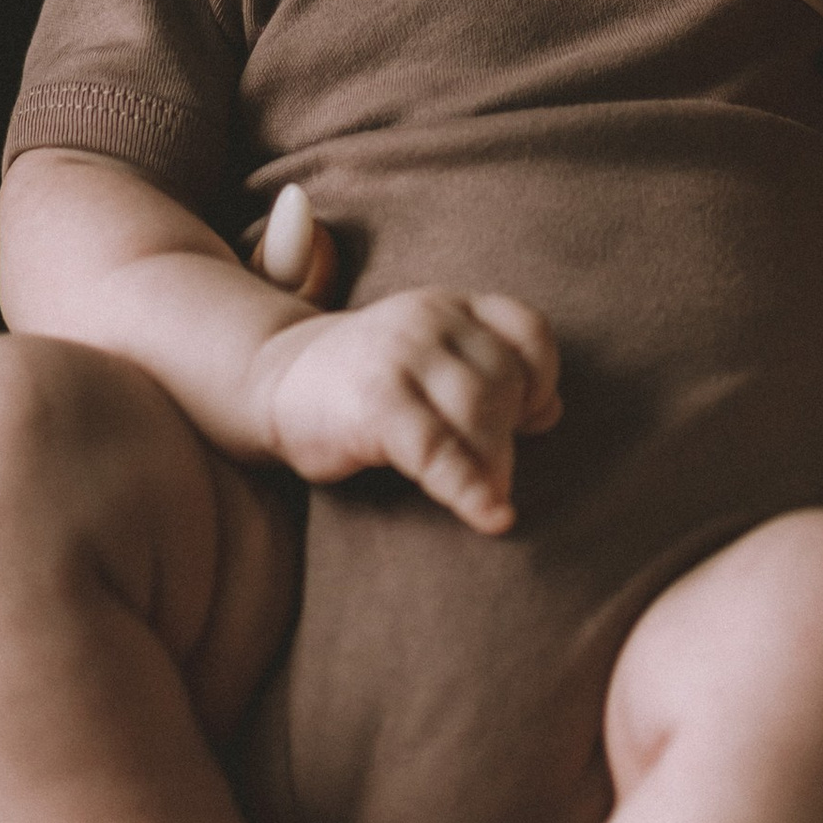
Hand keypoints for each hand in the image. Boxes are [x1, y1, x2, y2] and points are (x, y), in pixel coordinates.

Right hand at [252, 290, 562, 534]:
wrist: (270, 381)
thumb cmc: (362, 383)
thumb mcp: (430, 362)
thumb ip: (486, 373)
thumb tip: (552, 411)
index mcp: (450, 305)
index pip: (527, 331)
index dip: (542, 379)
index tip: (532, 418)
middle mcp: (429, 318)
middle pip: (506, 381)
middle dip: (508, 437)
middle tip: (493, 475)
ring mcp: (401, 354)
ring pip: (480, 414)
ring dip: (493, 466)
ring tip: (483, 496)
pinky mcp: (376, 402)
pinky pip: (440, 450)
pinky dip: (471, 489)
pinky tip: (490, 517)